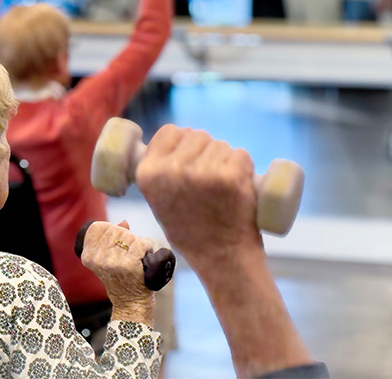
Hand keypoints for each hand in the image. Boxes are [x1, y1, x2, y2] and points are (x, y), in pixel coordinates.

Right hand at [80, 221, 153, 307]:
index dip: (113, 232)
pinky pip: (142, 244)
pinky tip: (143, 260)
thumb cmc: (121, 278)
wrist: (130, 302)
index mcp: (88, 256)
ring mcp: (112, 261)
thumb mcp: (109, 257)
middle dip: (127, 238)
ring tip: (136, 258)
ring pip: (131, 236)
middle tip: (130, 254)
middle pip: (117, 231)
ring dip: (138, 244)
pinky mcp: (128, 264)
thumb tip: (124, 222)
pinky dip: (147, 249)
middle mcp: (97, 258)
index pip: (100, 227)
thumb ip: (113, 238)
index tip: (117, 246)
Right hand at [135, 125, 258, 266]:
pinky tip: (238, 188)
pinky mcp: (230, 176)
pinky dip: (244, 167)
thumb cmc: (192, 230)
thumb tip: (179, 138)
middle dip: (206, 151)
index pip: (169, 131)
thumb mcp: (159, 199)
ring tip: (222, 191)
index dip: (183, 141)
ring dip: (226, 160)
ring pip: (220, 145)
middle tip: (209, 183)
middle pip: (197, 135)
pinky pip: (240, 155)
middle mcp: (172, 170)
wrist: (221, 258)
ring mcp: (202, 172)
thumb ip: (162, 171)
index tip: (190, 157)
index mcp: (148, 173)